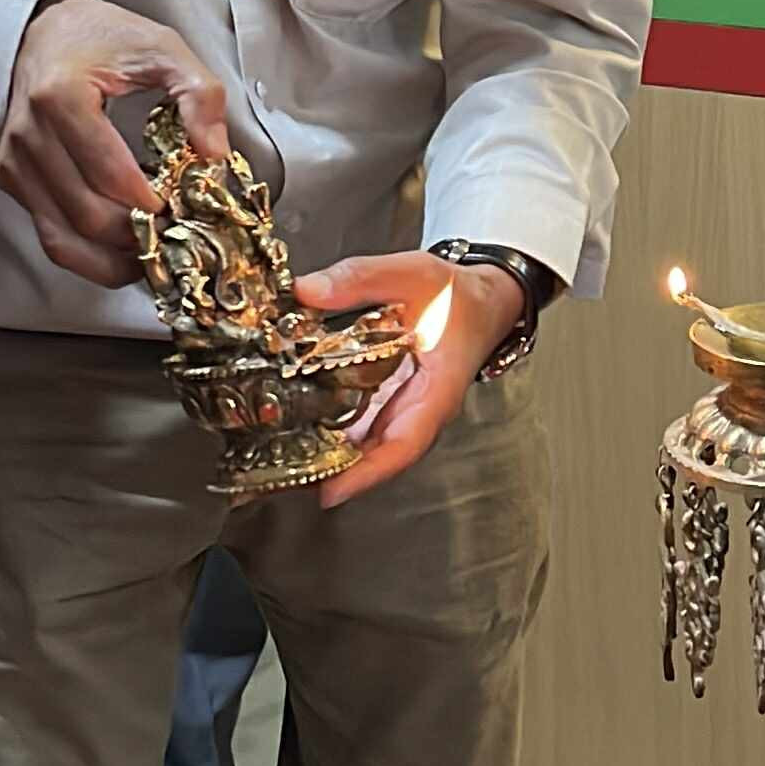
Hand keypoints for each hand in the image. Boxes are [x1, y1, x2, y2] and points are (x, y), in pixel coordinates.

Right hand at [0, 0, 227, 284]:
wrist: (44, 29)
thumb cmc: (102, 37)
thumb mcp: (162, 48)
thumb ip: (198, 95)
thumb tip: (214, 156)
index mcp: (60, 97)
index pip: (110, 174)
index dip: (151, 203)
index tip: (183, 207)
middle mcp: (30, 134)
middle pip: (87, 214)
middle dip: (137, 235)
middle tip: (176, 234)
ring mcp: (16, 162)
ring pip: (64, 239)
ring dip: (113, 257)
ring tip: (154, 251)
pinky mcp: (13, 180)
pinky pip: (50, 236)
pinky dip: (89, 255)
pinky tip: (124, 251)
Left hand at [295, 249, 525, 509]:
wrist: (482, 299)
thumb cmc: (459, 296)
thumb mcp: (413, 274)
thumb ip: (360, 279)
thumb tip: (307, 291)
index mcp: (437, 389)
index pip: (405, 443)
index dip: (368, 472)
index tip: (331, 491)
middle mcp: (421, 409)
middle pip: (379, 456)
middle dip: (334, 472)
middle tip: (283, 482)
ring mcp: (406, 409)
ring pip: (368, 445)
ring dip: (329, 456)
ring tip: (282, 462)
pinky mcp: (392, 401)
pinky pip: (363, 425)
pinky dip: (334, 430)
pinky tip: (300, 428)